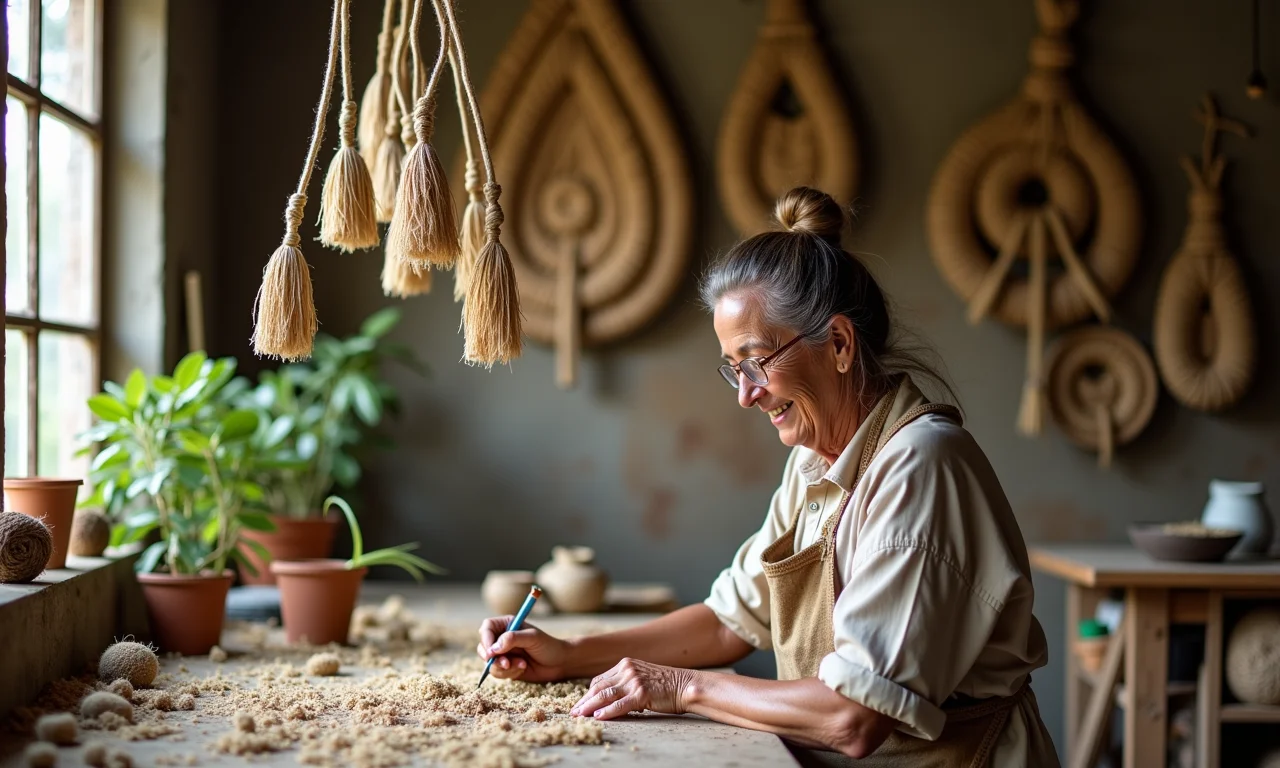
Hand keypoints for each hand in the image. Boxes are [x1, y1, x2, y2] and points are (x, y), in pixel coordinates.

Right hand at [476, 616, 570, 682]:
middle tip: (505, 663)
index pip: (487, 628)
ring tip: (522, 664)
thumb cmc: (549, 646)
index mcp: (508, 624)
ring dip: (504, 666)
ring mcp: (503, 653)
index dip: (486, 639)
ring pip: (490, 662)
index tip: (491, 652)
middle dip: (492, 657)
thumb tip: (494, 647)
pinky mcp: (506, 667)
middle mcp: (502, 638)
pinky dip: (510, 672)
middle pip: (483, 646)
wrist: (559, 663)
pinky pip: (498, 672)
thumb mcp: (533, 638)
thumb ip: (513, 638)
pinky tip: (523, 668)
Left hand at [570, 658, 695, 719]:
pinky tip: (598, 717)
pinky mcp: (642, 693)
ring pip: (606, 695)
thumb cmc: (665, 685)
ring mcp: (634, 680)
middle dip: (585, 701)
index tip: (580, 704)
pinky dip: (607, 711)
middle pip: (599, 687)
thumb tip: (610, 699)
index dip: (588, 694)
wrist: (686, 685)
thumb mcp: (642, 678)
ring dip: (590, 707)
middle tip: (573, 712)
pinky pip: (620, 704)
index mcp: (626, 664)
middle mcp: (627, 669)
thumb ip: (625, 683)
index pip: (600, 680)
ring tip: (580, 716)